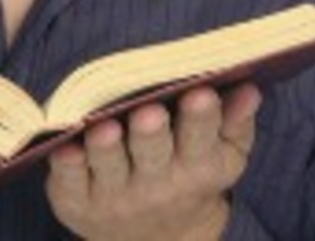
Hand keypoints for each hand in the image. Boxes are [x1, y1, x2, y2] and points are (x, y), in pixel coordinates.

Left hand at [46, 82, 260, 240]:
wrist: (154, 240)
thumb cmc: (190, 174)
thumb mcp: (224, 155)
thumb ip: (236, 121)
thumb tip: (249, 89)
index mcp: (197, 167)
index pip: (201, 140)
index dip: (201, 118)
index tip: (200, 93)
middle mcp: (156, 184)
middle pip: (152, 153)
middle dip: (151, 133)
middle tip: (149, 112)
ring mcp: (114, 194)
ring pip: (110, 166)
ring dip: (106, 147)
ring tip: (103, 127)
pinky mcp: (76, 200)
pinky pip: (70, 182)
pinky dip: (67, 166)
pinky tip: (65, 147)